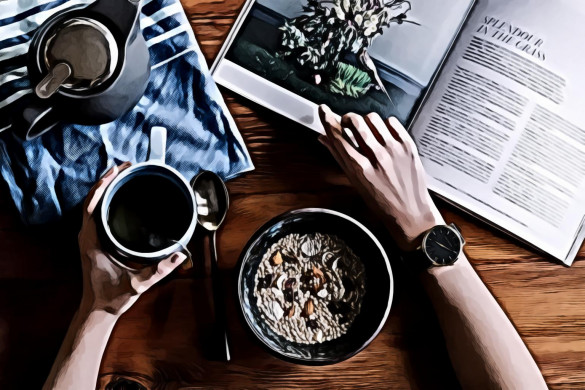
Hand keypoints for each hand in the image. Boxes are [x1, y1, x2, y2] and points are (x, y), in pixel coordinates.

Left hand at [78, 162, 186, 315]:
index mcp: (91, 242)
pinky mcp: (92, 241)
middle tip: (124, 166)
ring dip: (104, 188)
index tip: (117, 171)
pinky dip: (104, 200)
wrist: (97, 309)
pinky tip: (117, 195)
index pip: (91, 206)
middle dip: (106, 180)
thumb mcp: (137, 284)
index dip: (102, 185)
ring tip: (121, 174)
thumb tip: (179, 256)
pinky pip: (95, 214)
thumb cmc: (112, 297)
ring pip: (92, 205)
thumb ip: (159, 270)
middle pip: (91, 200)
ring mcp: (88, 238)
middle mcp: (86, 236)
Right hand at [318, 105, 440, 250]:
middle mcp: (378, 158)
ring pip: (373, 118)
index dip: (327, 120)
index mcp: (361, 169)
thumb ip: (339, 157)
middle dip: (347, 118)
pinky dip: (384, 124)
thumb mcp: (355, 182)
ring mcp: (395, 150)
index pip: (339, 137)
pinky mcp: (408, 146)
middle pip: (355, 122)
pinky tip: (383, 134)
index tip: (324, 111)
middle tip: (347, 123)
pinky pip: (392, 122)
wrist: (410, 212)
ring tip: (367, 130)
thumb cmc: (381, 202)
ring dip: (365, 120)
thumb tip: (324, 139)